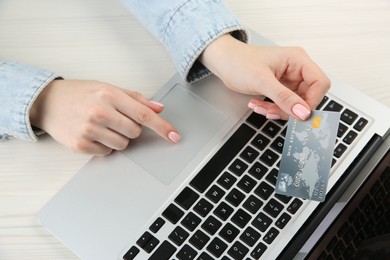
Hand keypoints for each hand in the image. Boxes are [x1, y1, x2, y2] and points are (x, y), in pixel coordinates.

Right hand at [29, 80, 179, 154]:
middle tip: (115, 118)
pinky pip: (107, 152)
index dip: (163, 127)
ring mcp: (89, 130)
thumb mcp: (108, 88)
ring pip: (123, 144)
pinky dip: (105, 145)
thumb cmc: (80, 93)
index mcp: (109, 95)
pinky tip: (93, 133)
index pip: (144, 115)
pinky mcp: (80, 145)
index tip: (174, 136)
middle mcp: (99, 112)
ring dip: (118, 137)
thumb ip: (136, 98)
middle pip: (136, 132)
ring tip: (102, 125)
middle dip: (131, 128)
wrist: (47, 102)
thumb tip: (159, 108)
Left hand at [200, 34, 330, 119]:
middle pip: (308, 96)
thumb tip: (303, 113)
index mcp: (298, 59)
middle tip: (273, 112)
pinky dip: (273, 108)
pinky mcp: (280, 87)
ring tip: (261, 108)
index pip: (320, 83)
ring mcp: (289, 79)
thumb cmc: (238, 61)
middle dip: (291, 108)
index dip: (312, 101)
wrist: (223, 62)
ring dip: (279, 110)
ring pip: (295, 103)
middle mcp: (297, 68)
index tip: (299, 114)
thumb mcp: (261, 81)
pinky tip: (259, 105)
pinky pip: (284, 103)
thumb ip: (284, 97)